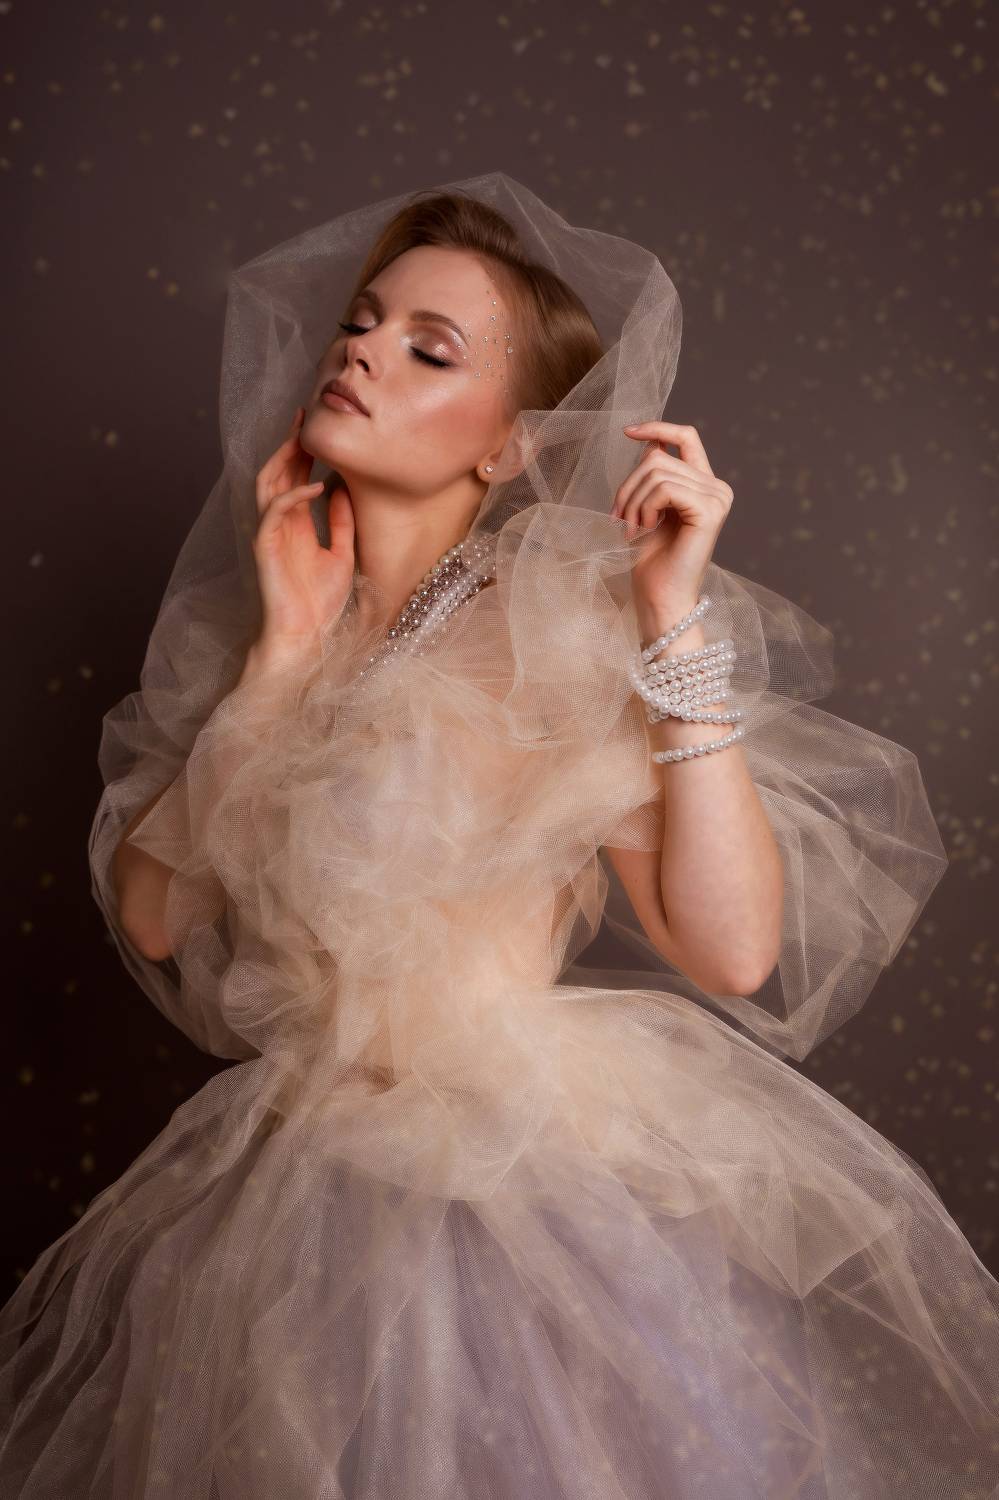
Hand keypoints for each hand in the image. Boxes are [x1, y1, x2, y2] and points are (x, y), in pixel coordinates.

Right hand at [251, 405, 355, 660]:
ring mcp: (270, 532)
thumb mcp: (342, 554)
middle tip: (305, 416)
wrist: (306, 636)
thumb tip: (343, 489)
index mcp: (296, 524)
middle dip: (290, 443)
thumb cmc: (321, 602)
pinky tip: (316, 485)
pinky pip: (275, 511)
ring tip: (304, 439)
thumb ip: (341, 522)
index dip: (303, 450)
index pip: (295, 477)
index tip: (317, 426)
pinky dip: (294, 495)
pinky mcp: (264, 545)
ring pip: (268, 483)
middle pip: (279, 471)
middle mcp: (280, 523)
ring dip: (285, 458)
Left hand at [611, 421, 733, 615]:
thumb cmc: (650, 558)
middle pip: (659, 457)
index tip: (628, 431)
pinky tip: (643, 529)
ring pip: (657, 471)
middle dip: (628, 486)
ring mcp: (717, 499)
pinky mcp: (709, 512)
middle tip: (618, 518)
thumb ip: (652, 475)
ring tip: (630, 528)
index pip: (686, 436)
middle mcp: (717, 488)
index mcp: (705, 484)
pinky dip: (644, 507)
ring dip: (632, 501)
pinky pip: (664, 488)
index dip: (657, 427)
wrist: (660, 596)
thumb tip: (649, 444)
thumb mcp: (646, 507)